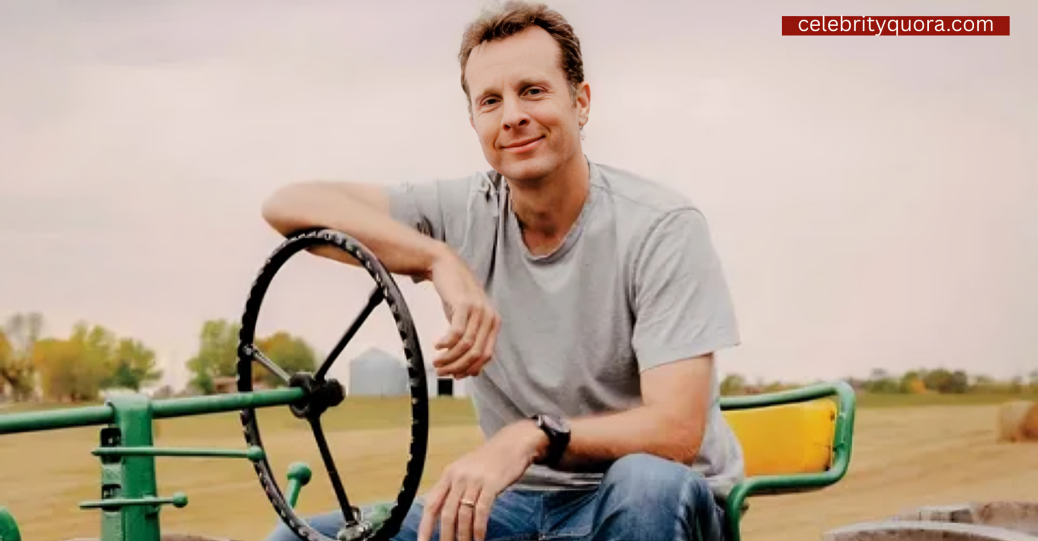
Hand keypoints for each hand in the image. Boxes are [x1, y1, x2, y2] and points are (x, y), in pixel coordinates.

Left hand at [418, 422, 544, 540]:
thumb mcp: (465, 470)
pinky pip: (481, 511)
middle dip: (446, 535)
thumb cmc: (490, 460)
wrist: (513, 444)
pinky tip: (479, 538)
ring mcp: (475, 480)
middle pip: (446, 512)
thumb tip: (442, 514)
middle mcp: (459, 477)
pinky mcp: (492, 484)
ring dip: (463, 535)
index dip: (425, 525)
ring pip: (463, 514)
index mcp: (448, 474)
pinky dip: (479, 528)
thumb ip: (454, 489)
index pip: (431, 503)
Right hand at [427, 248, 499, 377]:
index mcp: (494, 324)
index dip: (469, 370)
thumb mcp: (467, 319)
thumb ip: (472, 340)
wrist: (446, 266)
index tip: (453, 376)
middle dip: (457, 367)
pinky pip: (456, 333)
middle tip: (441, 372)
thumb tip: (472, 371)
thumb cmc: (456, 295)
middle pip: (475, 354)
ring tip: (436, 362)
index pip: (486, 356)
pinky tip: (436, 346)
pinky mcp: (464, 304)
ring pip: (465, 346)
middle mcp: (490, 317)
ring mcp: (478, 310)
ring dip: (449, 358)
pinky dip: (446, 344)